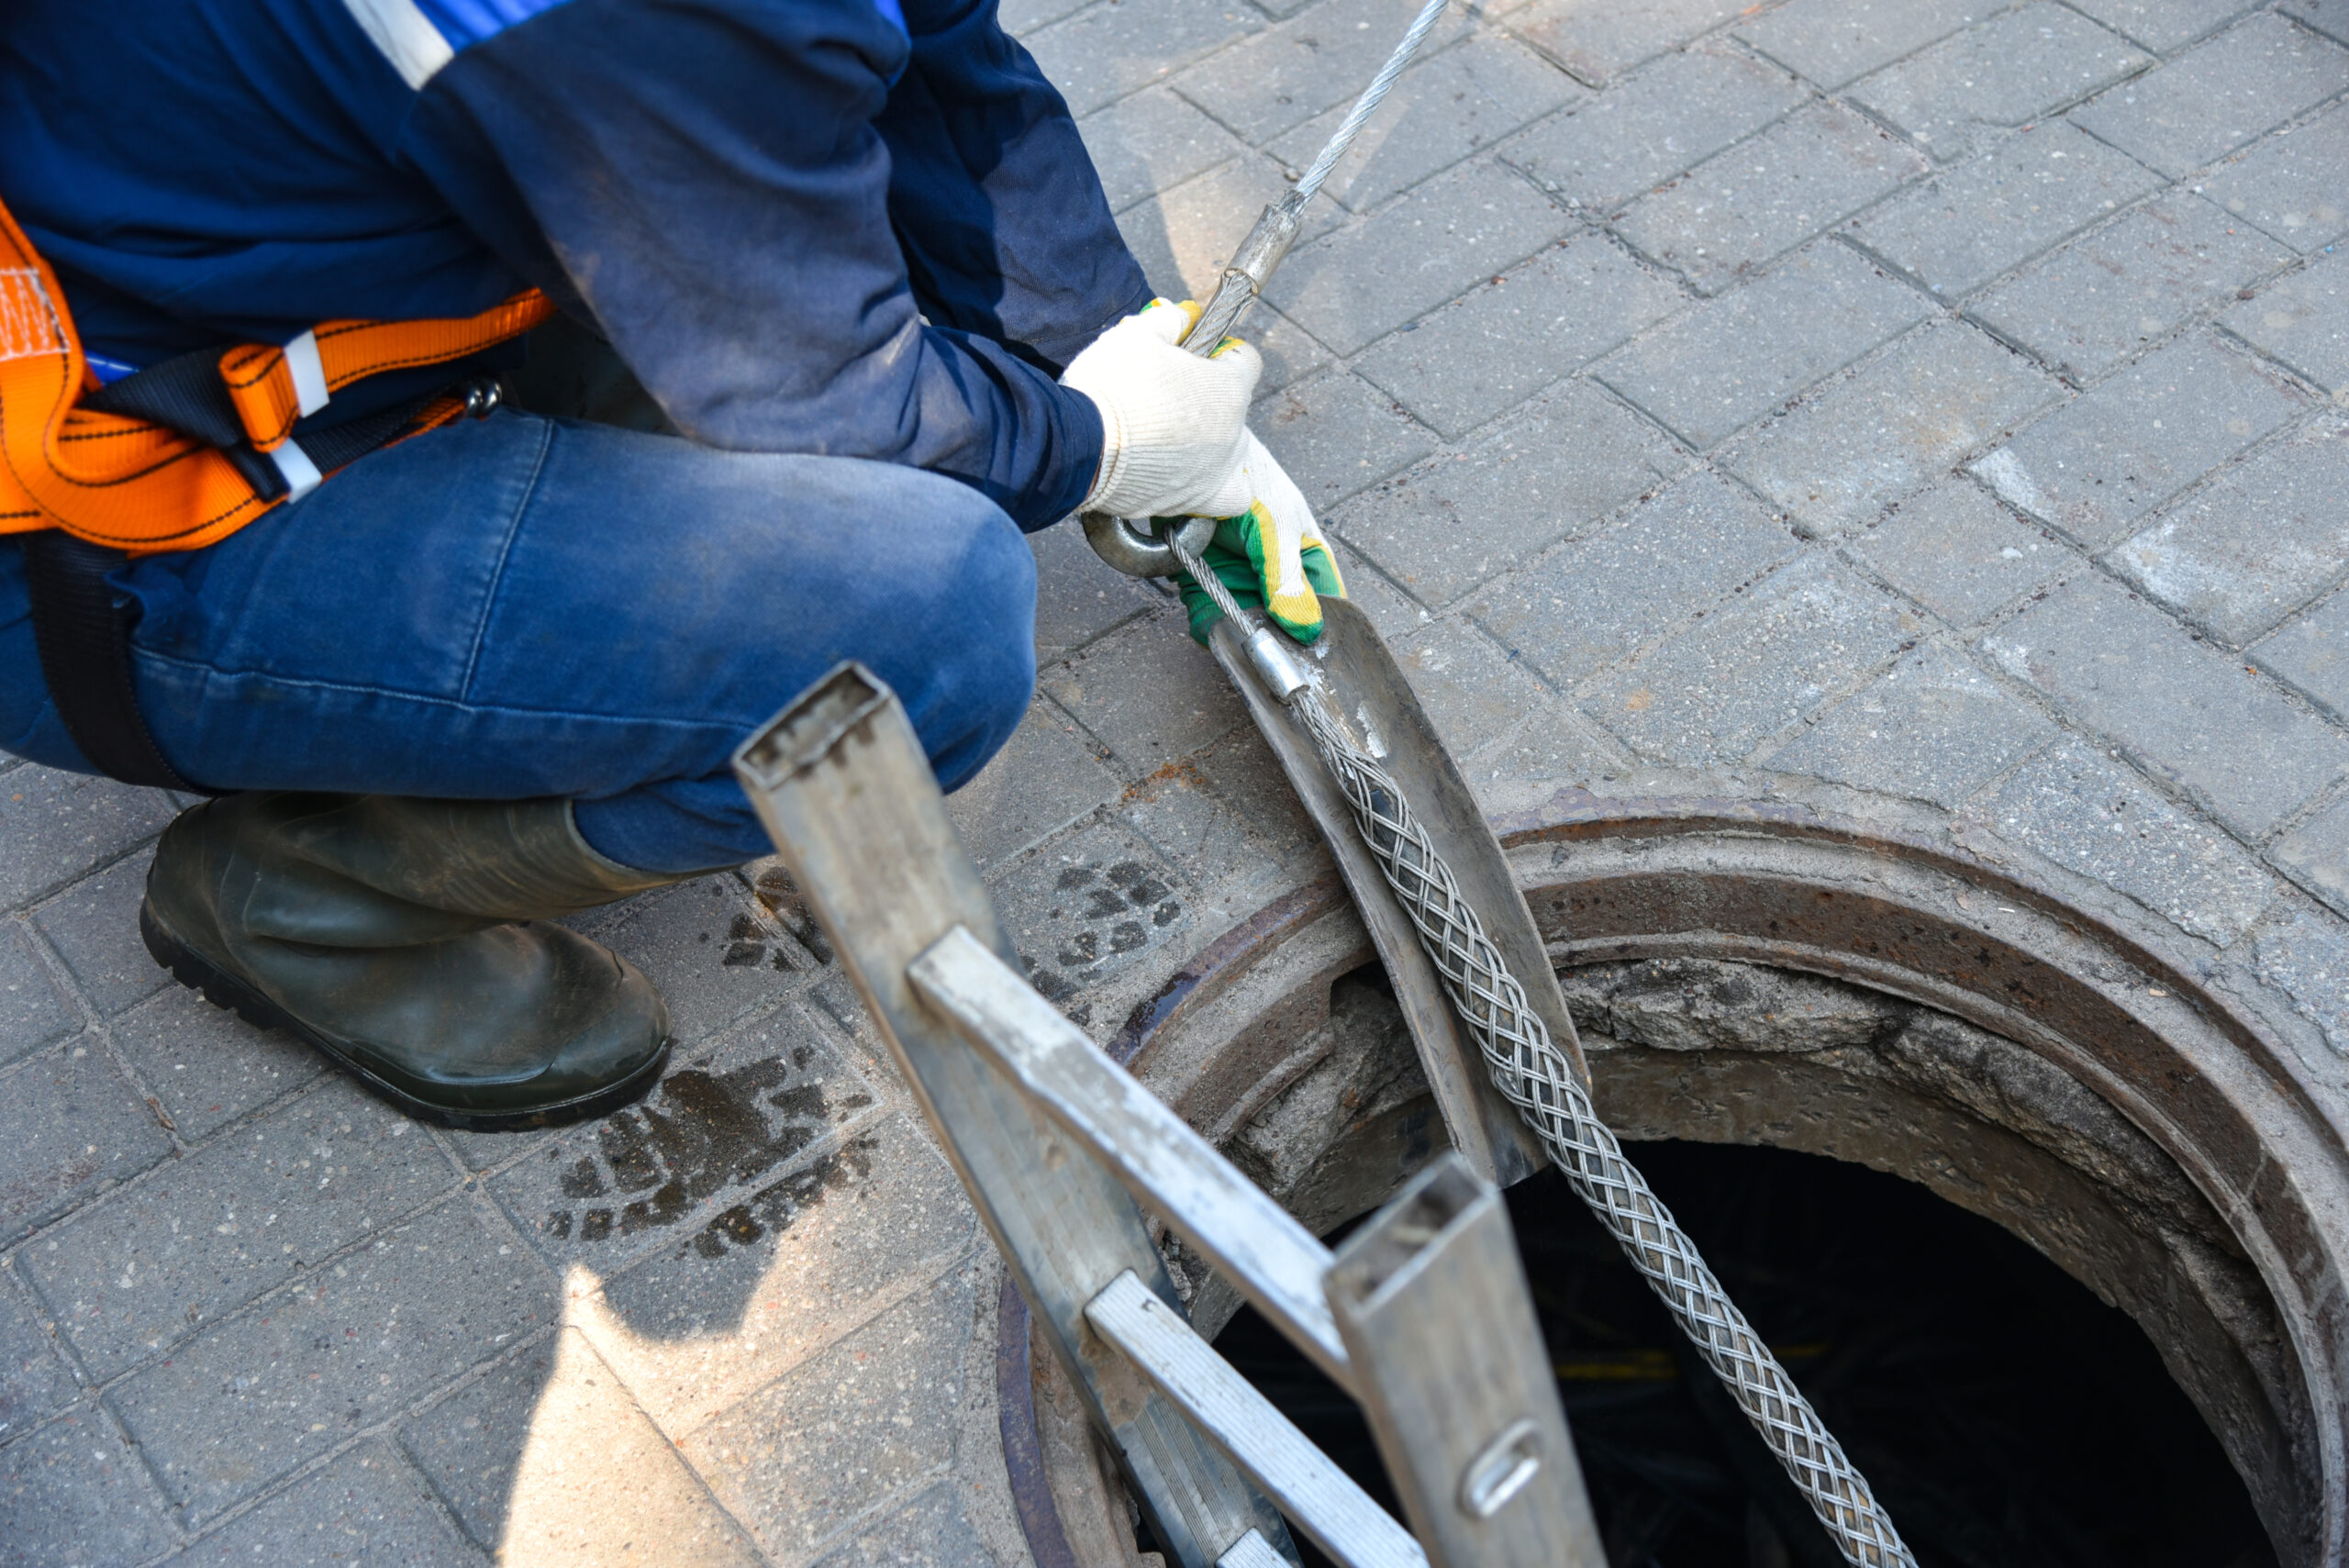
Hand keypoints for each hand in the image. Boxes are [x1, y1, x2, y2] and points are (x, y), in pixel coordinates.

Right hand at [1060, 299, 1261, 521]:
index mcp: (1226, 387)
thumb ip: (1168, 321)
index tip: (1195, 355)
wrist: (1080, 445)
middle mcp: (1232, 431)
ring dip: (1211, 439)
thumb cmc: (1110, 386)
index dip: (1220, 354)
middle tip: (1167, 395)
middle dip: (1208, 397)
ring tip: (1171, 436)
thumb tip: (1181, 316)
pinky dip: (1223, 488)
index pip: (1246, 360)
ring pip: (1232, 449)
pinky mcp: (1197, 500)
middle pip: (1235, 406)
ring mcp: (1217, 469)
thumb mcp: (1137, 335)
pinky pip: (1232, 497)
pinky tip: (1201, 476)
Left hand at [1175, 432, 1345, 645]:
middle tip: (1274, 659)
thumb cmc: (1247, 480)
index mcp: (1302, 551)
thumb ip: (1288, 582)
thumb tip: (1307, 630)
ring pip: (1244, 622)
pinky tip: (1211, 630)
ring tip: (1242, 649)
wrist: (1186, 459)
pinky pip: (1208, 615)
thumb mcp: (1277, 531)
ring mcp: (1235, 576)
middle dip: (1276, 638)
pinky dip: (1209, 626)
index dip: (1322, 625)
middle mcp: (1270, 569)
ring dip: (1241, 636)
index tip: (1317, 656)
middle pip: (1281, 618)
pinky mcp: (1199, 581)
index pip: (1322, 597)